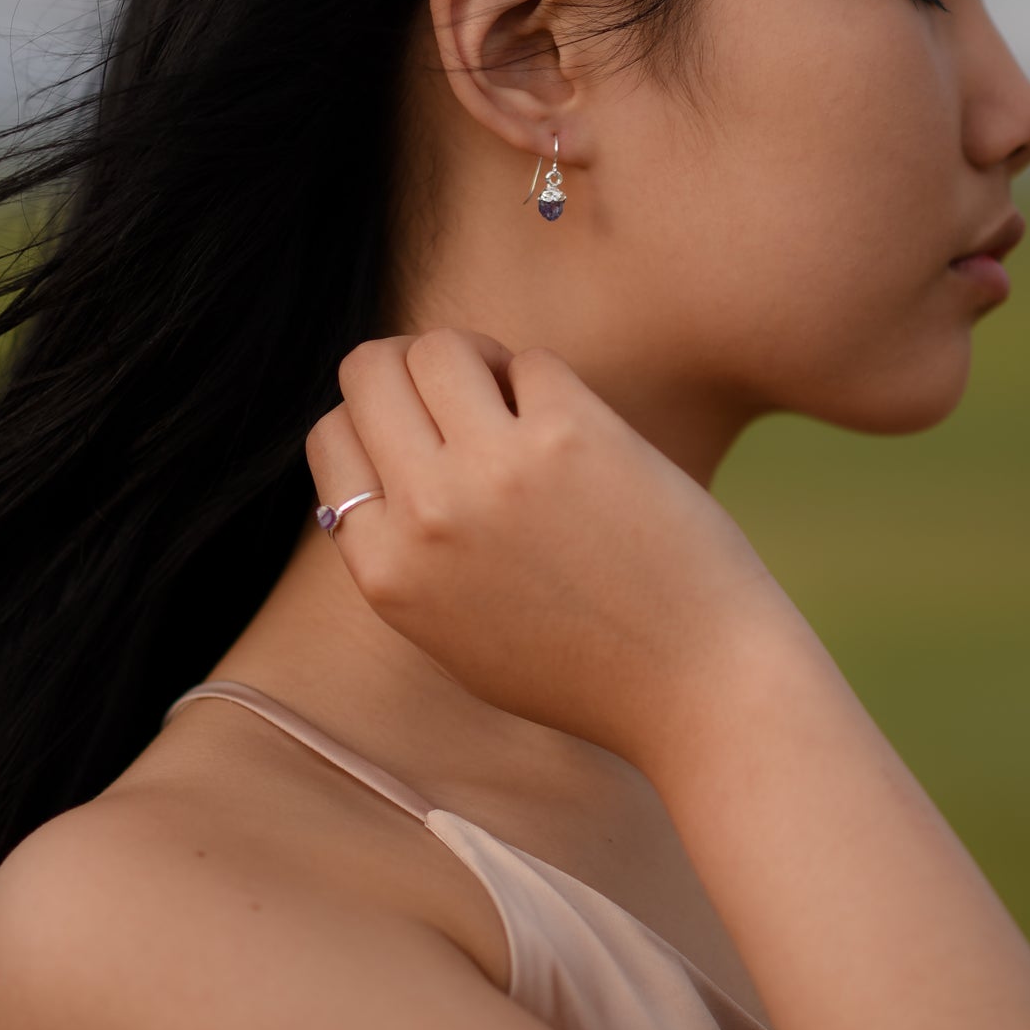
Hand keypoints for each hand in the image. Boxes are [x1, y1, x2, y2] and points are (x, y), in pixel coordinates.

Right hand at [304, 328, 790, 768]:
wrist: (696, 684)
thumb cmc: (585, 665)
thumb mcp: (453, 632)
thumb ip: (405, 552)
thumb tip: (388, 458)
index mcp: (386, 570)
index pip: (332, 436)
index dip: (379, 420)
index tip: (427, 433)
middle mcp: (426, 515)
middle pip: (370, 371)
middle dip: (413, 367)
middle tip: (468, 393)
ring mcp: (496, 470)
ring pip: (441, 346)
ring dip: (477, 359)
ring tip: (519, 401)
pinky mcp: (571, 435)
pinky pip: (531, 361)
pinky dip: (549, 384)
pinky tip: (580, 429)